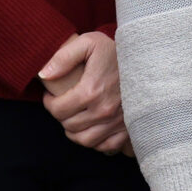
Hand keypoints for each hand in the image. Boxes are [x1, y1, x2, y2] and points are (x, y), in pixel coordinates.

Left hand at [39, 32, 129, 154]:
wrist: (147, 59)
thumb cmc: (115, 50)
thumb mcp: (88, 43)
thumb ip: (63, 57)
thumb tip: (44, 75)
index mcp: (91, 90)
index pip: (57, 110)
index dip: (49, 104)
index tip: (51, 96)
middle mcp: (104, 110)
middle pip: (69, 126)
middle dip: (61, 116)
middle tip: (62, 105)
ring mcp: (117, 122)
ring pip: (85, 141)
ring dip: (75, 132)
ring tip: (74, 118)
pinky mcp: (128, 128)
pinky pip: (106, 147)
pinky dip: (96, 142)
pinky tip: (92, 128)